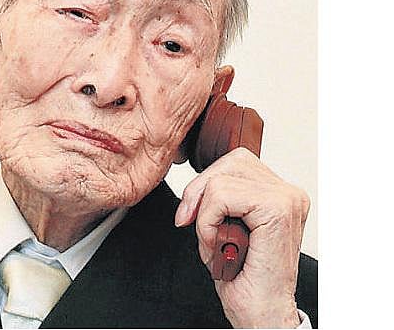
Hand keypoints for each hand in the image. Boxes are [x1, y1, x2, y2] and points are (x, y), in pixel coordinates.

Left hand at [174, 147, 309, 327]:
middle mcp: (288, 193)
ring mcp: (286, 199)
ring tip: (218, 243)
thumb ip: (217, 198)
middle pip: (228, 163)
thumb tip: (194, 184)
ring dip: (206, 216)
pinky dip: (208, 222)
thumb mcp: (224, 226)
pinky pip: (221, 196)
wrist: (262, 316)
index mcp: (279, 194)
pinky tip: (220, 245)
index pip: (234, 163)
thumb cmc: (244, 279)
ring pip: (221, 180)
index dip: (205, 186)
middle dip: (200, 194)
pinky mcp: (277, 210)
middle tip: (198, 229)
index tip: (191, 217)